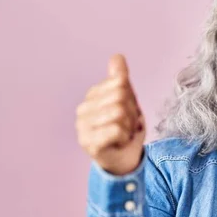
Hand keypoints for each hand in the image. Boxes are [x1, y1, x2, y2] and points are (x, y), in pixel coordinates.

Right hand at [75, 54, 145, 175]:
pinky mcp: (88, 143)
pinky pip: (116, 129)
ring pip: (119, 112)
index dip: (132, 99)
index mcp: (92, 95)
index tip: (129, 113)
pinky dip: (125, 136)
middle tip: (128, 126)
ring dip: (130, 126)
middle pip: (120, 96)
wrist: (124, 160)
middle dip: (132, 113)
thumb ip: (120, 79)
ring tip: (124, 134)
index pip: (121, 83)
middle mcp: (83, 109)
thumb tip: (117, 56)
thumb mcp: (127, 101)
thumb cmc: (125, 130)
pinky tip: (120, 142)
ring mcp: (83, 126)